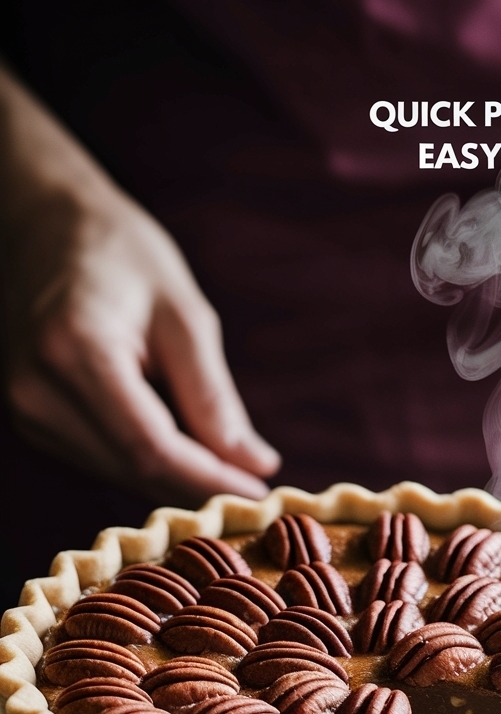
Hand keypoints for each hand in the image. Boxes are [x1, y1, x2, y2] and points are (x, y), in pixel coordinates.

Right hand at [3, 168, 279, 503]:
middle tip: (255, 484)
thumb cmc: (119, 253)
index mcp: (76, 351)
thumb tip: (254, 462)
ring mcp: (25, 409)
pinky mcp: (30, 419)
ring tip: (228, 467)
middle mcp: (38, 389)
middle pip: (132, 468)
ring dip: (174, 479)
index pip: (150, 447)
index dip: (208, 477)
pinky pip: (99, 460)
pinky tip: (184, 450)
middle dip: (197, 484)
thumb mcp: (183, 314)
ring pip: (116, 473)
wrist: (42, 224)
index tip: (260, 489)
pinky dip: (146, 464)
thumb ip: (213, 396)